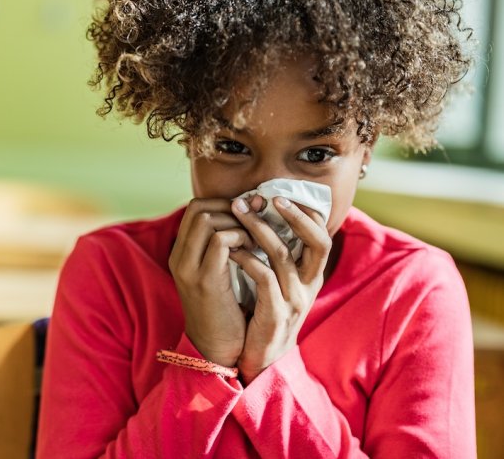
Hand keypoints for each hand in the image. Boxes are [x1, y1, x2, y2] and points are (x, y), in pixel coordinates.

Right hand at [169, 198, 255, 366]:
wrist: (217, 350)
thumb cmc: (226, 312)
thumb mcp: (221, 275)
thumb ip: (225, 248)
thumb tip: (249, 213)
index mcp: (182, 254)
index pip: (195, 208)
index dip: (223, 203)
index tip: (249, 210)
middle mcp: (179, 258)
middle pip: (198, 207)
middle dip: (231, 206)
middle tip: (256, 217)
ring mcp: (188, 268)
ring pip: (206, 219)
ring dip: (237, 221)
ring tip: (255, 237)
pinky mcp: (205, 280)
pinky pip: (220, 241)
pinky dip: (240, 237)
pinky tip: (253, 249)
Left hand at [230, 196, 330, 382]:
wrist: (258, 358)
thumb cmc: (263, 314)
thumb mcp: (278, 283)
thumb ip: (277, 256)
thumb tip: (264, 217)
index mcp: (311, 276)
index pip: (323, 236)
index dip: (308, 213)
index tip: (283, 194)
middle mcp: (309, 286)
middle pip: (318, 242)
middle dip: (294, 216)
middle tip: (267, 197)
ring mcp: (294, 300)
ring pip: (283, 256)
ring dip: (259, 229)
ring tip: (238, 212)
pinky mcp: (276, 313)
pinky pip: (264, 278)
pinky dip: (247, 258)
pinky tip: (230, 247)